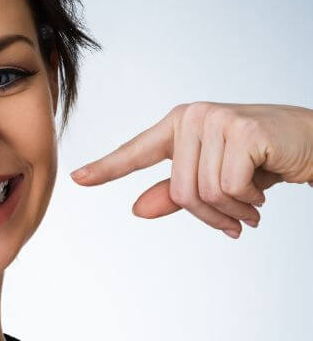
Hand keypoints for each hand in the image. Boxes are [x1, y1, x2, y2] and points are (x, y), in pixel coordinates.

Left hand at [70, 102, 312, 238]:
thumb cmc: (262, 159)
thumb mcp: (216, 178)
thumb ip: (176, 193)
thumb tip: (137, 210)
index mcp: (180, 125)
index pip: (136, 151)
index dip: (107, 168)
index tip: (77, 178)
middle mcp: (193, 118)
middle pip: (179, 190)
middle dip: (210, 215)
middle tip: (236, 222)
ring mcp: (216, 120)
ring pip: (203, 192)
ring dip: (232, 211)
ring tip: (251, 207)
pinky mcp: (242, 131)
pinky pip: (229, 187)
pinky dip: (247, 202)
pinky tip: (261, 194)